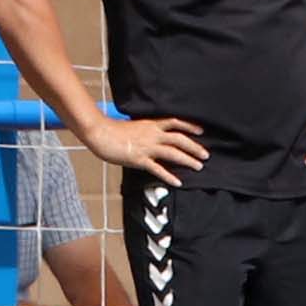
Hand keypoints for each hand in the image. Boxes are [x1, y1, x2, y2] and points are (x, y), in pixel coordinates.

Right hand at [81, 115, 207, 186]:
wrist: (100, 133)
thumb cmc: (111, 130)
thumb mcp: (132, 126)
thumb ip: (143, 131)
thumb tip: (149, 137)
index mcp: (150, 125)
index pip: (175, 123)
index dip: (189, 127)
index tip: (201, 131)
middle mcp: (152, 135)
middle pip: (179, 139)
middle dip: (194, 147)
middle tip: (205, 155)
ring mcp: (147, 147)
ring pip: (173, 153)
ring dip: (188, 160)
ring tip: (199, 166)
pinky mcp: (140, 159)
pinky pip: (158, 169)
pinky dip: (169, 176)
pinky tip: (178, 182)